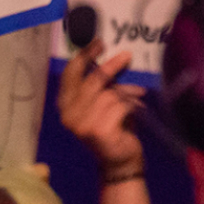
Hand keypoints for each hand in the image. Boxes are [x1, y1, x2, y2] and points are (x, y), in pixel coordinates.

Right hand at [57, 43, 144, 179]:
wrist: (119, 160)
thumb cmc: (114, 127)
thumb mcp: (103, 102)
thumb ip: (101, 85)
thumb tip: (117, 58)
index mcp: (65, 107)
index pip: (70, 75)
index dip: (84, 57)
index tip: (98, 43)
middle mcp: (69, 116)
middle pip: (92, 81)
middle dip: (111, 67)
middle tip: (127, 56)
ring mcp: (82, 125)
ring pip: (109, 94)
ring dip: (127, 92)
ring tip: (137, 96)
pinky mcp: (98, 131)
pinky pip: (119, 105)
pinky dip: (132, 104)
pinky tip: (138, 109)